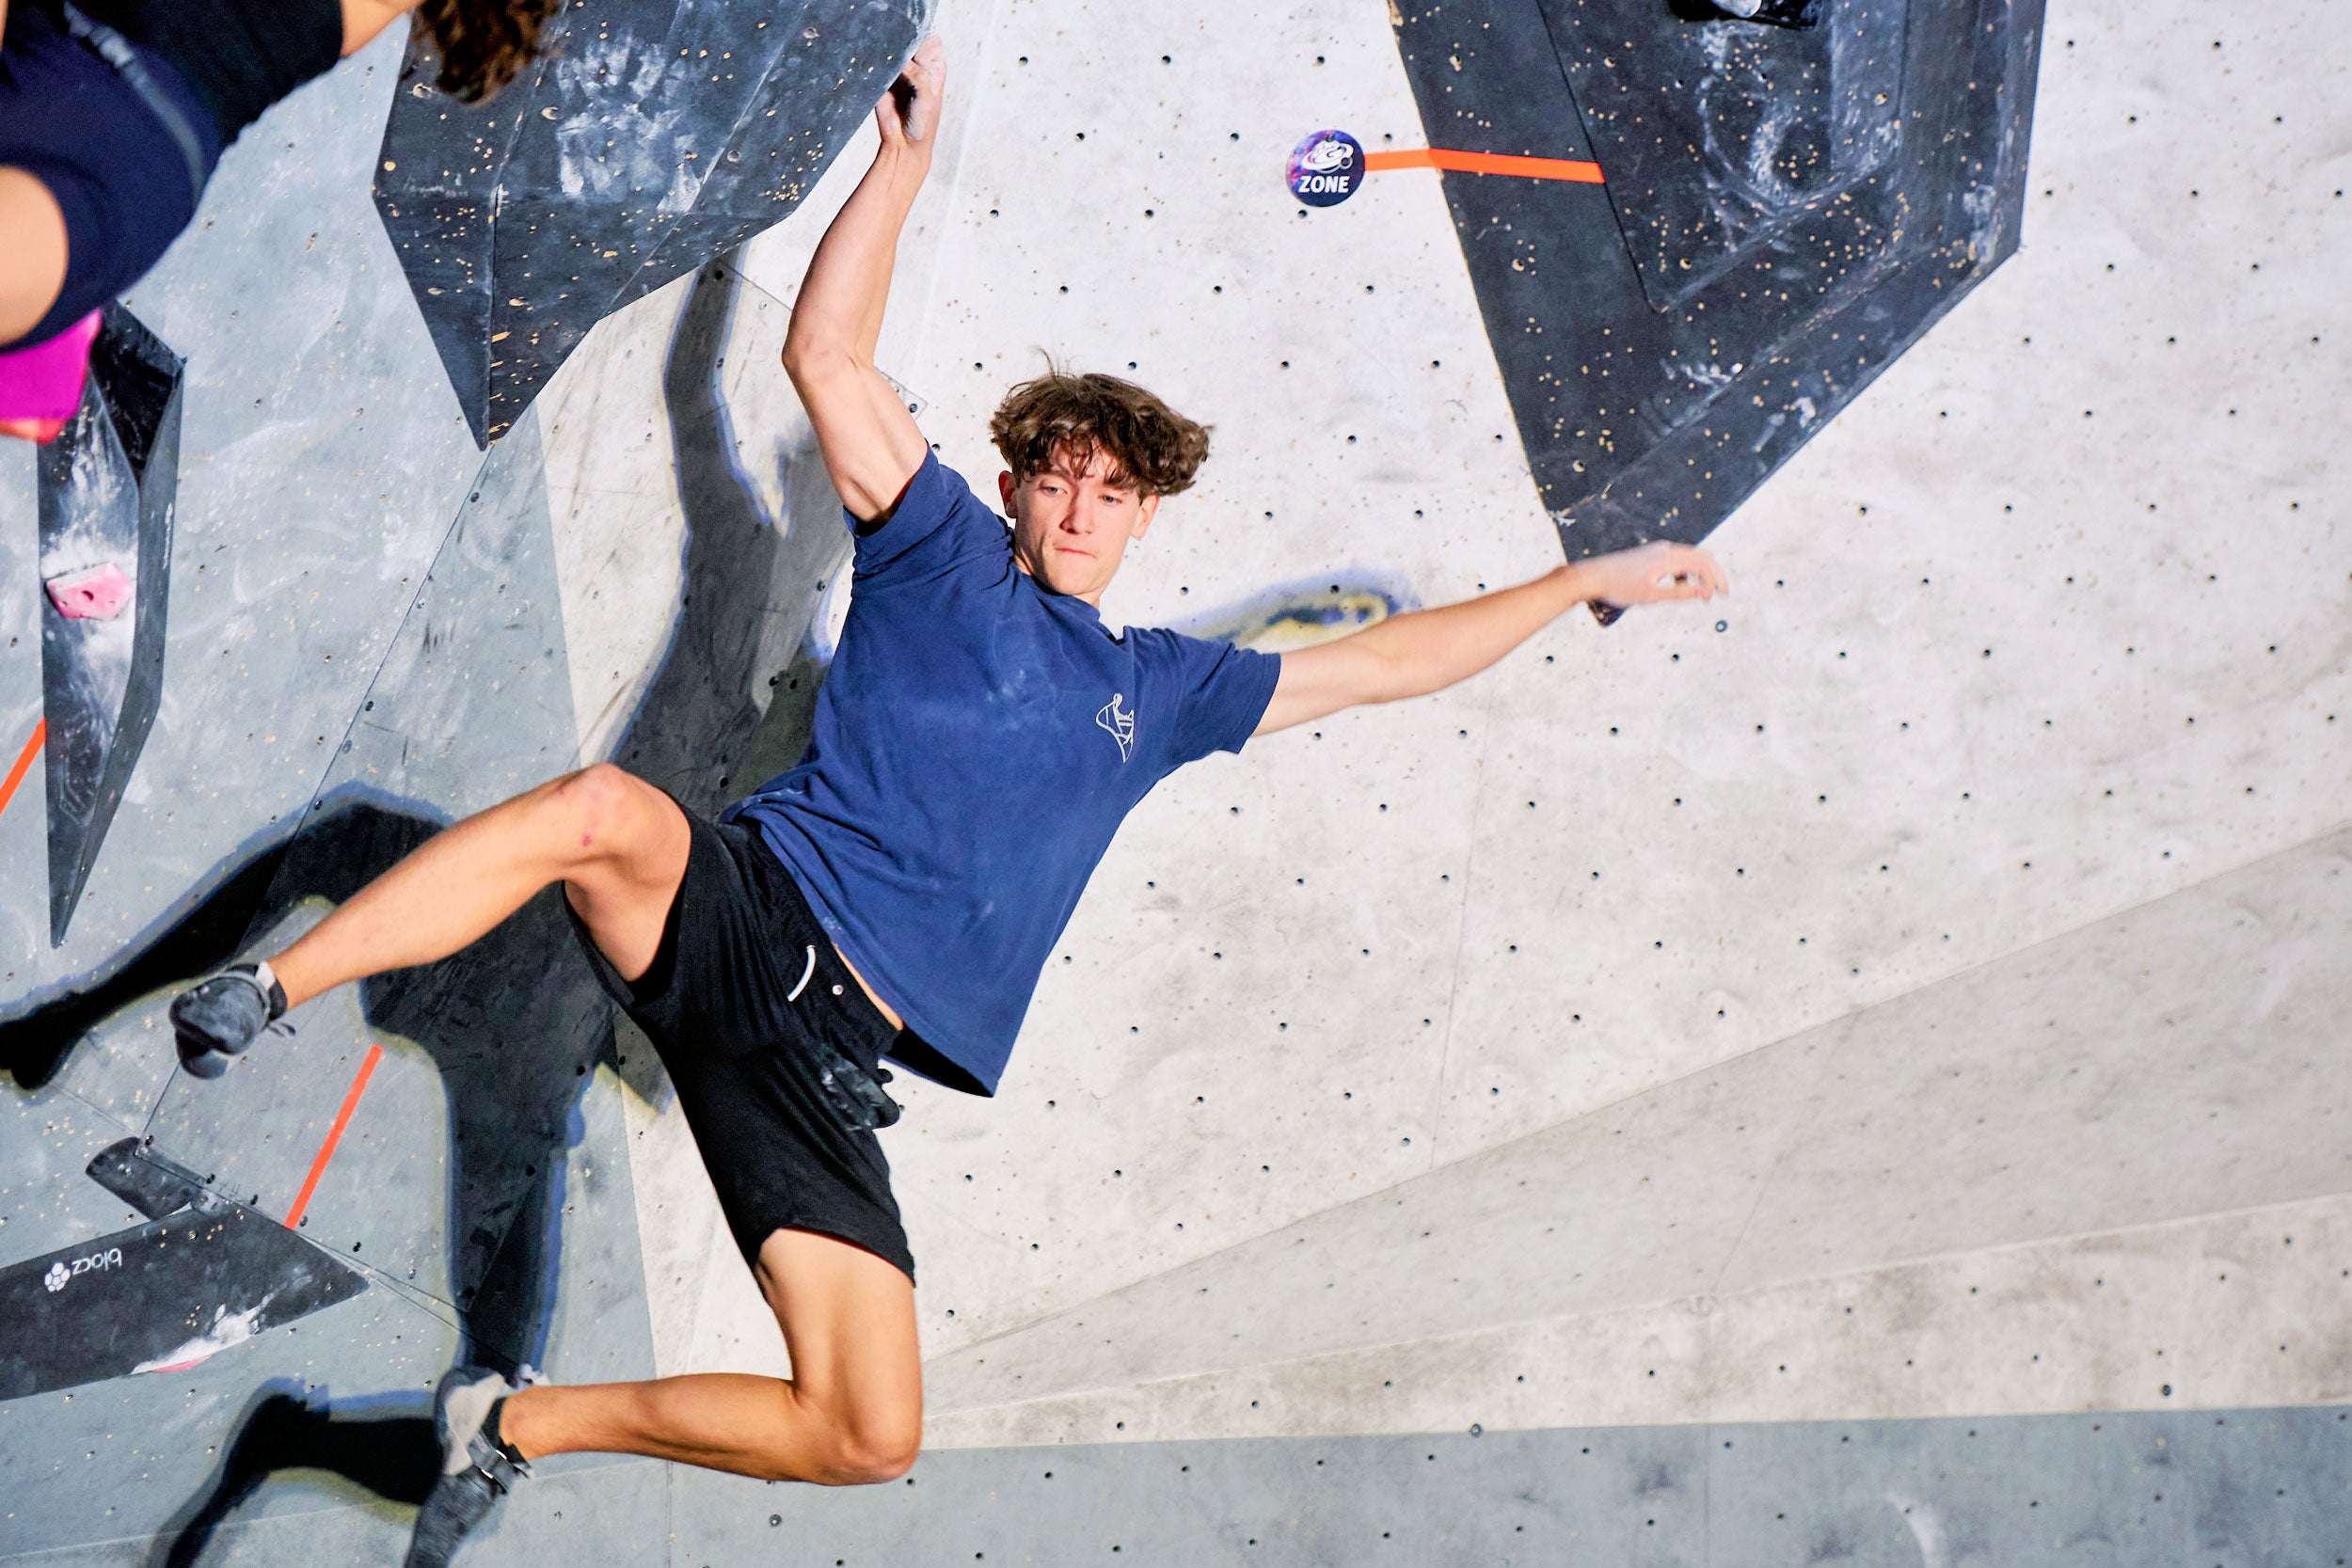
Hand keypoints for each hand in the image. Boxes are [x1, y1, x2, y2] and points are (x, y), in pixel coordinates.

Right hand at [876, 35, 945, 148]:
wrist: (902, 143)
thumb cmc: (923, 123)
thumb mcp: (927, 99)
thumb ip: (919, 75)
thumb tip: (902, 59)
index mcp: (935, 67)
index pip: (932, 41)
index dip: (924, 42)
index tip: (917, 57)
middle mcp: (918, 64)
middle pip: (911, 41)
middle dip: (905, 45)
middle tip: (901, 63)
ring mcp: (899, 69)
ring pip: (894, 49)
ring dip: (890, 53)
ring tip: (890, 68)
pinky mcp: (882, 77)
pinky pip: (879, 63)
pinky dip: (877, 63)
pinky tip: (878, 69)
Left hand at [1574, 541, 1726, 611]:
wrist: (1593, 576)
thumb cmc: (1619, 587)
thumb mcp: (1651, 595)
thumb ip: (1679, 594)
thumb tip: (1705, 593)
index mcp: (1667, 557)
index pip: (1703, 564)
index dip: (1715, 581)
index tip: (1717, 598)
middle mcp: (1665, 549)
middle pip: (1701, 557)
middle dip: (1714, 575)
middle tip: (1724, 593)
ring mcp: (1658, 550)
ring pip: (1690, 558)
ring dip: (1701, 575)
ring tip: (1703, 595)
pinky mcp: (1652, 554)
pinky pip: (1677, 560)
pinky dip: (1686, 573)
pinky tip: (1682, 587)